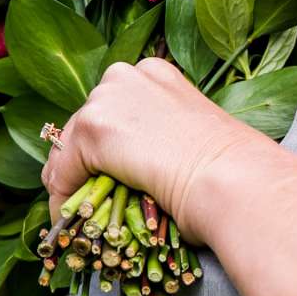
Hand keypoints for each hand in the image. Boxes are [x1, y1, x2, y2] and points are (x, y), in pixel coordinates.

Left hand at [40, 57, 265, 233]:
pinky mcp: (92, 128)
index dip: (106, 146)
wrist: (234, 179)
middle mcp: (127, 76)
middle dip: (85, 161)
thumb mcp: (193, 139)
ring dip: (73, 180)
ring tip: (81, 214)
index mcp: (156, 74)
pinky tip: (73, 221)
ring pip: (69, 146)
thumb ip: (161, 138)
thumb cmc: (232, 169)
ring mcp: (107, 98)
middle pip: (85, 122)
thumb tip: (140, 166)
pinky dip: (64, 199)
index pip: (113, 108)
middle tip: (88, 199)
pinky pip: (62, 172)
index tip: (104, 176)